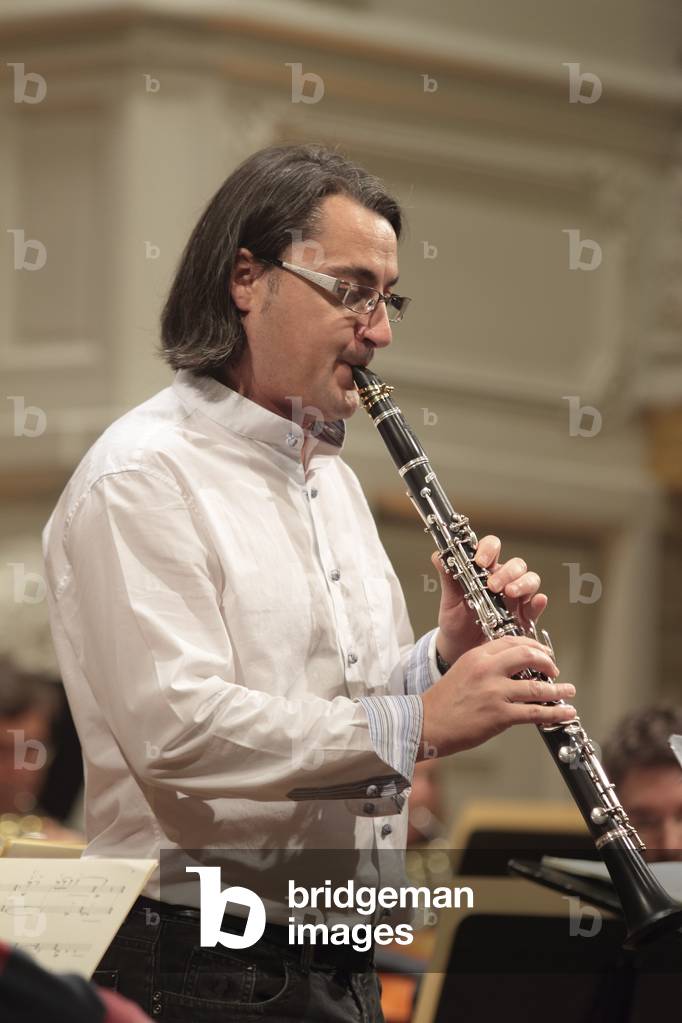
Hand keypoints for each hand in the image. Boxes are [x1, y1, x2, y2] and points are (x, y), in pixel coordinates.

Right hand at [419, 635, 575, 759]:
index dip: (533, 646)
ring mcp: (495, 691)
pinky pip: (535, 712)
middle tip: (554, 669)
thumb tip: (511, 669)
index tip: (541, 653)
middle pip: (528, 656)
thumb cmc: (442, 702)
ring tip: (568, 690)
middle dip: (547, 662)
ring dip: (557, 689)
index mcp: (477, 655)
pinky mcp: (499, 714)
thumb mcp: (462, 671)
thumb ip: (485, 665)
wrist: (426, 723)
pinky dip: (555, 712)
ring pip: (536, 686)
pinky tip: (565, 712)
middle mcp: (488, 669)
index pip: (512, 642)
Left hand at [432, 535, 547, 666]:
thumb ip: (447, 577)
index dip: (489, 550)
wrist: (461, 647)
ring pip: (530, 579)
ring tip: (509, 593)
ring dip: (522, 583)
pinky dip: (538, 602)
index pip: (492, 548)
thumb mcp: (450, 599)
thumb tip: (437, 556)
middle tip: (493, 586)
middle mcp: (504, 580)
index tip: (480, 561)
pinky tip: (537, 601)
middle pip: (516, 564)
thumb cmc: (456, 620)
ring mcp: (517, 597)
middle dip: (506, 572)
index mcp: (485, 570)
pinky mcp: (525, 615)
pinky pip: (536, 605)